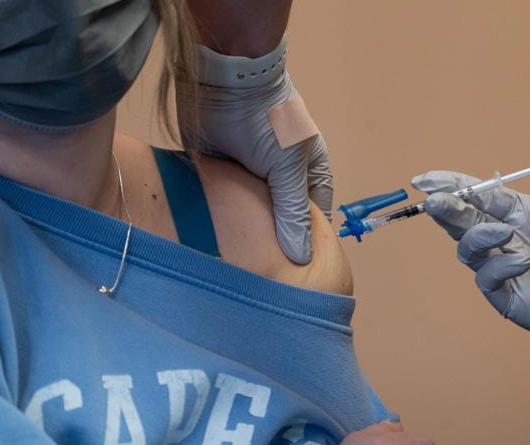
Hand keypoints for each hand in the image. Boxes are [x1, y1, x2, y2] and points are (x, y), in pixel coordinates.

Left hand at [178, 39, 331, 264]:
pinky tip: (215, 245)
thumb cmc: (269, 120)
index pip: (314, 218)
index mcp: (307, 175)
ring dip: (245, 235)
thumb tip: (302, 259)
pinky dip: (222, 221)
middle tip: (263, 278)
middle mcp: (280, 179)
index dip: (309, 243)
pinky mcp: (223, 175)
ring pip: (251, 216)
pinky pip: (225, 205)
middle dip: (273, 244)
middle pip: (280, 220)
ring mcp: (251, 178)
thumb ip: (292, 214)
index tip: (299, 275)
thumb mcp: (287, 169)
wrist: (225, 80)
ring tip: (238, 269)